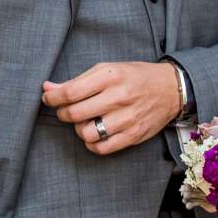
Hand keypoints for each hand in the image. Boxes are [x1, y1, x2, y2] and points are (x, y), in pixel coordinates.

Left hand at [41, 61, 178, 154]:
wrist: (170, 89)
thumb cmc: (133, 77)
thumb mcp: (106, 70)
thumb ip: (76, 81)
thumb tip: (47, 88)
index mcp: (109, 76)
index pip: (70, 92)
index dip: (53, 98)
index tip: (48, 98)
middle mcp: (119, 97)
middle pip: (75, 113)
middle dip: (63, 114)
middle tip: (65, 110)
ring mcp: (127, 118)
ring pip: (87, 133)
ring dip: (79, 129)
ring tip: (83, 122)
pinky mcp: (133, 135)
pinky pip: (102, 148)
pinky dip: (91, 144)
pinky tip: (94, 134)